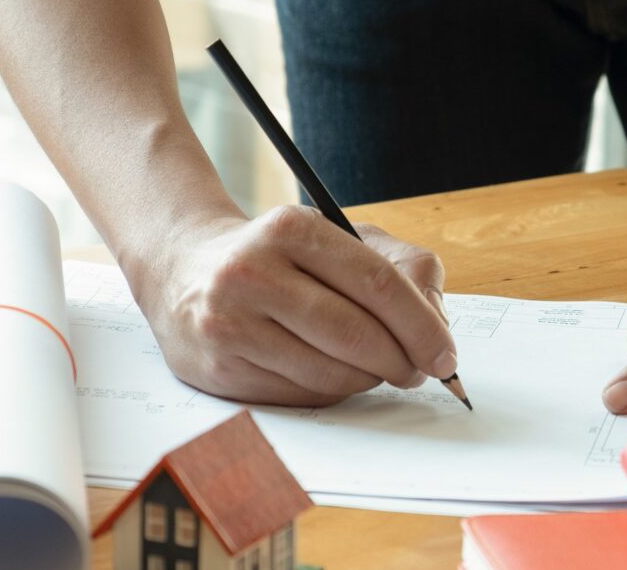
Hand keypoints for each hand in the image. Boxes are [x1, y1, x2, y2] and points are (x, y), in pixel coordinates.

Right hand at [129, 205, 456, 405]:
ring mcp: (229, 323)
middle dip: (402, 361)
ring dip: (369, 380)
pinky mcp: (217, 368)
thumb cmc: (277, 257)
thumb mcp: (337, 238)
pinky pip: (300, 396)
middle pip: (355, 334)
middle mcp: (252, 273)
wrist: (181, 270)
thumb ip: (402, 268)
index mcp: (291, 229)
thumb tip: (438, 324)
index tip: (445, 354)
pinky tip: (332, 373)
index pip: (377, 284)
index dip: (422, 327)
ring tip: (376, 369)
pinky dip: (332, 392)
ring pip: (330, 373)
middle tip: (419, 370)